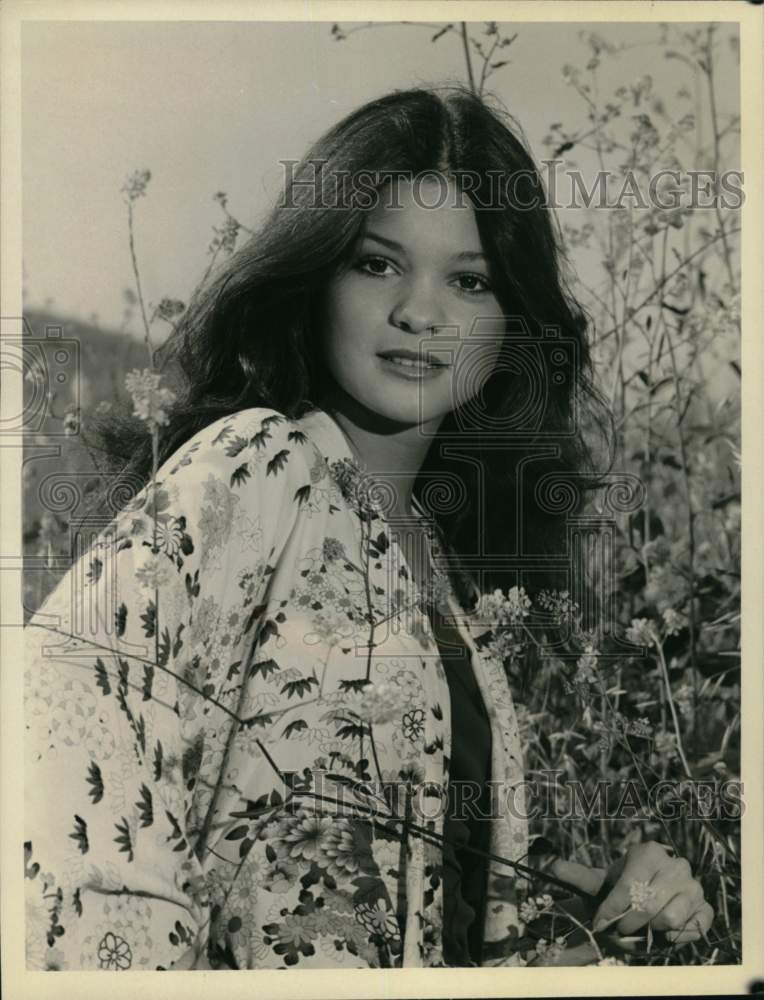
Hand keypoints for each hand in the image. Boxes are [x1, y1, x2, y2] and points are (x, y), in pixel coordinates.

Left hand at [553, 841, 713, 944]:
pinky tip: (663, 932)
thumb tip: (552, 865)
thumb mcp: (597, 884)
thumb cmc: (618, 891)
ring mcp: (694, 886)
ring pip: (670, 918)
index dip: (611, 910)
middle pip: (648, 905)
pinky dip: (676, 936)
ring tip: (641, 928)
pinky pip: (693, 928)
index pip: (629, 886)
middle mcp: (676, 864)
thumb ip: (577, 876)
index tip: (600, 922)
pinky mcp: (705, 908)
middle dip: (628, 923)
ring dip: (651, 931)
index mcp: (649, 852)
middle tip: (619, 930)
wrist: (642, 904)